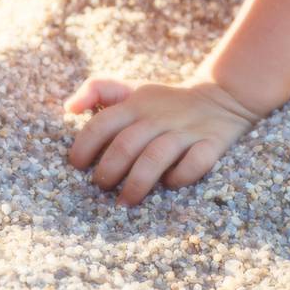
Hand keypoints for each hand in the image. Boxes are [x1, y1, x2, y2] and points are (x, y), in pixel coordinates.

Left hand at [62, 75, 262, 206]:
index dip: (84, 146)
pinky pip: (194, 164)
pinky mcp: (211, 144)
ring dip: (137, 183)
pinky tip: (169, 185)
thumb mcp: (130, 89)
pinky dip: (179, 177)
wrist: (220, 97)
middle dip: (108, 171)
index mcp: (135, 104)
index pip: (102, 124)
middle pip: (126, 145)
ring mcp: (185, 131)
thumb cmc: (163, 101)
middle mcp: (158, 117)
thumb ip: (97, 90)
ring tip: (125, 201)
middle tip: (101, 187)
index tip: (77, 166)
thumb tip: (69, 109)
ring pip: (155, 158)